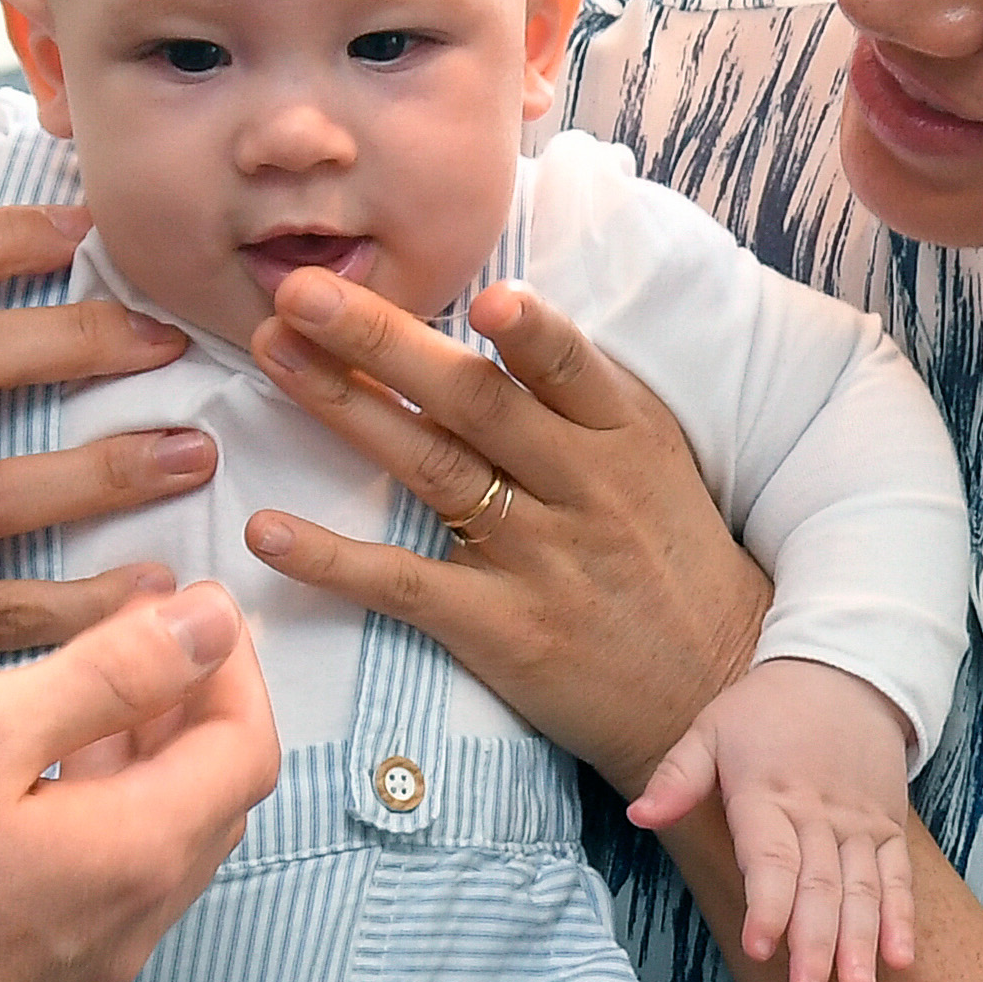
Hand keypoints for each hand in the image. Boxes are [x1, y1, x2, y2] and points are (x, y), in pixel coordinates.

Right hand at [0, 583, 279, 981]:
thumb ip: (110, 672)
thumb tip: (212, 622)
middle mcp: (135, 923)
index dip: (234, 666)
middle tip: (149, 630)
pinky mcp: (36, 980)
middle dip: (200, 706)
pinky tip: (38, 770)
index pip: (247, 748)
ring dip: (152, 757)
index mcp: (139, 855)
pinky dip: (106, 808)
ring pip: (163, 842)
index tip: (194, 603)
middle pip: (216, 800)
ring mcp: (87, 963)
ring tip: (94, 682)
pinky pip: (110, 881)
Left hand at [237, 269, 769, 794]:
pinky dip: (331, 559)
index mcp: (624, 432)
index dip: (529, 331)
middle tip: (301, 291)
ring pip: (431, 468)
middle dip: (382, 339)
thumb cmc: (670, 557)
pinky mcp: (502, 630)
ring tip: (273, 356)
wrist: (715, 690)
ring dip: (343, 406)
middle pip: (474, 402)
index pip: (570, 367)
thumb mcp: (654, 459)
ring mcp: (540, 559)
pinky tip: (267, 531)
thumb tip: (488, 307)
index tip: (479, 292)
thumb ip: (577, 395)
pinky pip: (404, 586)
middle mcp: (584, 486)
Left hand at [629, 656, 919, 981]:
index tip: (760, 947)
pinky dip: (900, 919)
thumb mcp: (710, 728)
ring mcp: (857, 825)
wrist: (842, 672)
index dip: (767, 904)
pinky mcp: (886, 829)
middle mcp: (818, 815)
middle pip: (818, 886)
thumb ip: (677, 777)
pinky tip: (899, 960)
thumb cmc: (764, 709)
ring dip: (860, 942)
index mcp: (767, 794)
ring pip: (861, 889)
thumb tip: (639, 817)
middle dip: (814, 944)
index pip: (770, 857)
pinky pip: (896, 878)